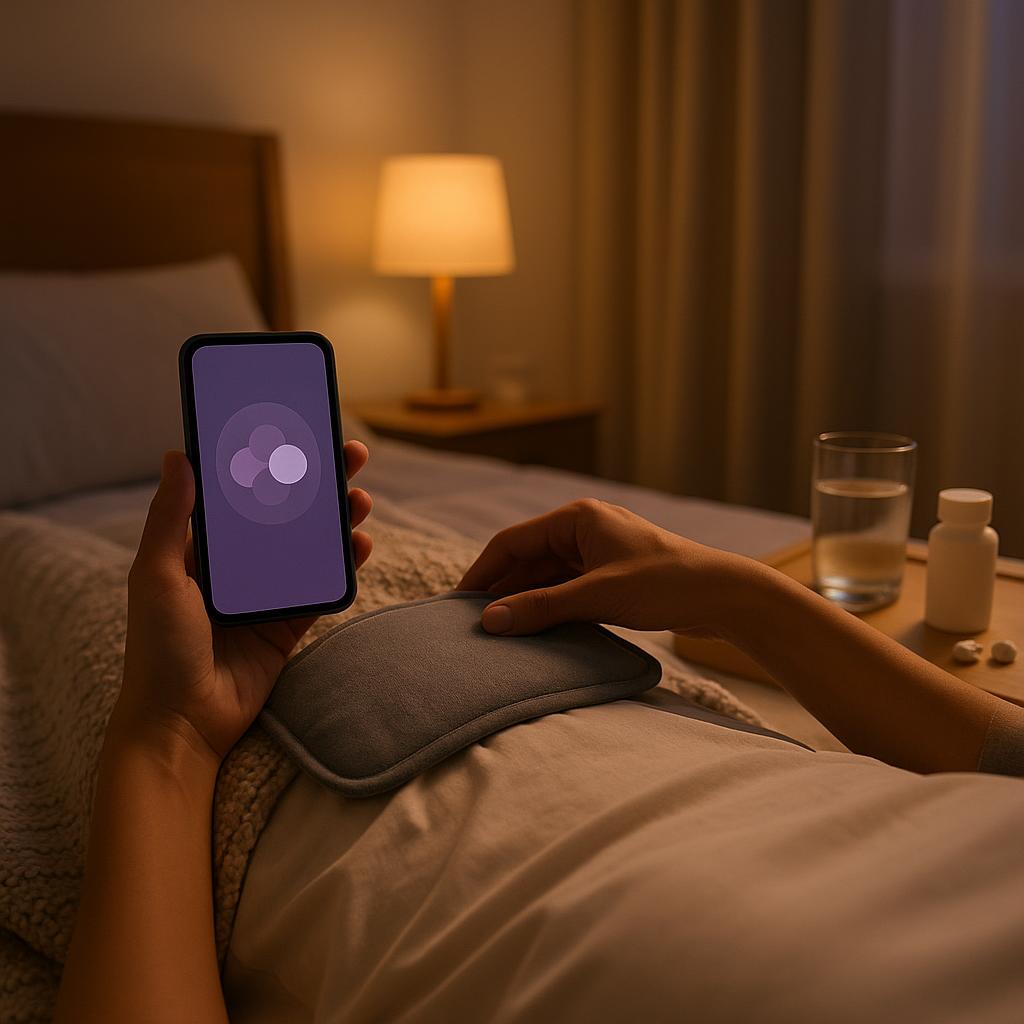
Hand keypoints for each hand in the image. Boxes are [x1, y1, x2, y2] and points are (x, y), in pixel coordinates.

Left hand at [113, 443, 373, 763]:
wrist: (183, 723)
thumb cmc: (158, 649)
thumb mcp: (157, 576)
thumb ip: (170, 518)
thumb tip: (176, 453)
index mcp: (201, 549)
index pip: (241, 492)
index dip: (269, 460)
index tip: (296, 432)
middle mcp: (236, 567)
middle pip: (285, 513)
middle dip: (317, 482)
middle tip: (348, 454)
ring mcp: (266, 595)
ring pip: (309, 546)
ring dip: (337, 519)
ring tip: (361, 498)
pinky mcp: (289, 624)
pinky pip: (322, 587)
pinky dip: (344, 565)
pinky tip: (360, 544)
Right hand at [459, 498, 744, 635]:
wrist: (726, 595)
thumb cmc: (665, 584)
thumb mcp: (597, 596)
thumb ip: (542, 607)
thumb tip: (491, 621)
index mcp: (577, 518)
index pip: (512, 542)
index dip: (482, 572)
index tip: (459, 603)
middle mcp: (585, 528)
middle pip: (528, 558)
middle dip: (502, 588)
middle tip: (475, 623)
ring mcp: (599, 551)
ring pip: (548, 575)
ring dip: (526, 599)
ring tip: (501, 631)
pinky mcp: (612, 574)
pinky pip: (568, 587)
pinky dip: (550, 605)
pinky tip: (537, 629)